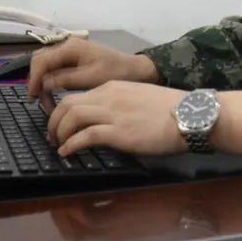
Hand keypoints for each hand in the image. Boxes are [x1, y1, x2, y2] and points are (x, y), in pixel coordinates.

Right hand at [26, 38, 158, 99]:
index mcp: (71, 47)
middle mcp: (67, 46)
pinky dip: (51, 82)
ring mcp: (69, 51)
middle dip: (37, 82)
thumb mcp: (90, 78)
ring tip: (48, 104)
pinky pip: (54, 68)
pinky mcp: (73, 59)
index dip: (34, 79)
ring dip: (43, 83)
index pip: (42, 60)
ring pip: (46, 65)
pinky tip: (54, 96)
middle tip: (39, 103)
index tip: (33, 98)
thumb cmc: (115, 72)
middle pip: (40, 61)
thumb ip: (65, 79)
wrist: (135, 70)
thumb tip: (44, 84)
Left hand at [47, 81, 187, 156]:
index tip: (60, 125)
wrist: (189, 114)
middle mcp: (108, 96)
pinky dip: (71, 145)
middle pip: (67, 103)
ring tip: (58, 145)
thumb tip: (108, 120)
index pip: (78, 95)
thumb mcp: (139, 98)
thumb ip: (121, 105)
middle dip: (53, 121)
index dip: (62, 112)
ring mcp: (113, 113)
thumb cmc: (170, 109)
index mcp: (113, 87)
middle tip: (52, 137)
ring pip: (71, 116)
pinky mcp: (119, 132)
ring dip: (59, 132)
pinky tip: (67, 153)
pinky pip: (85, 136)